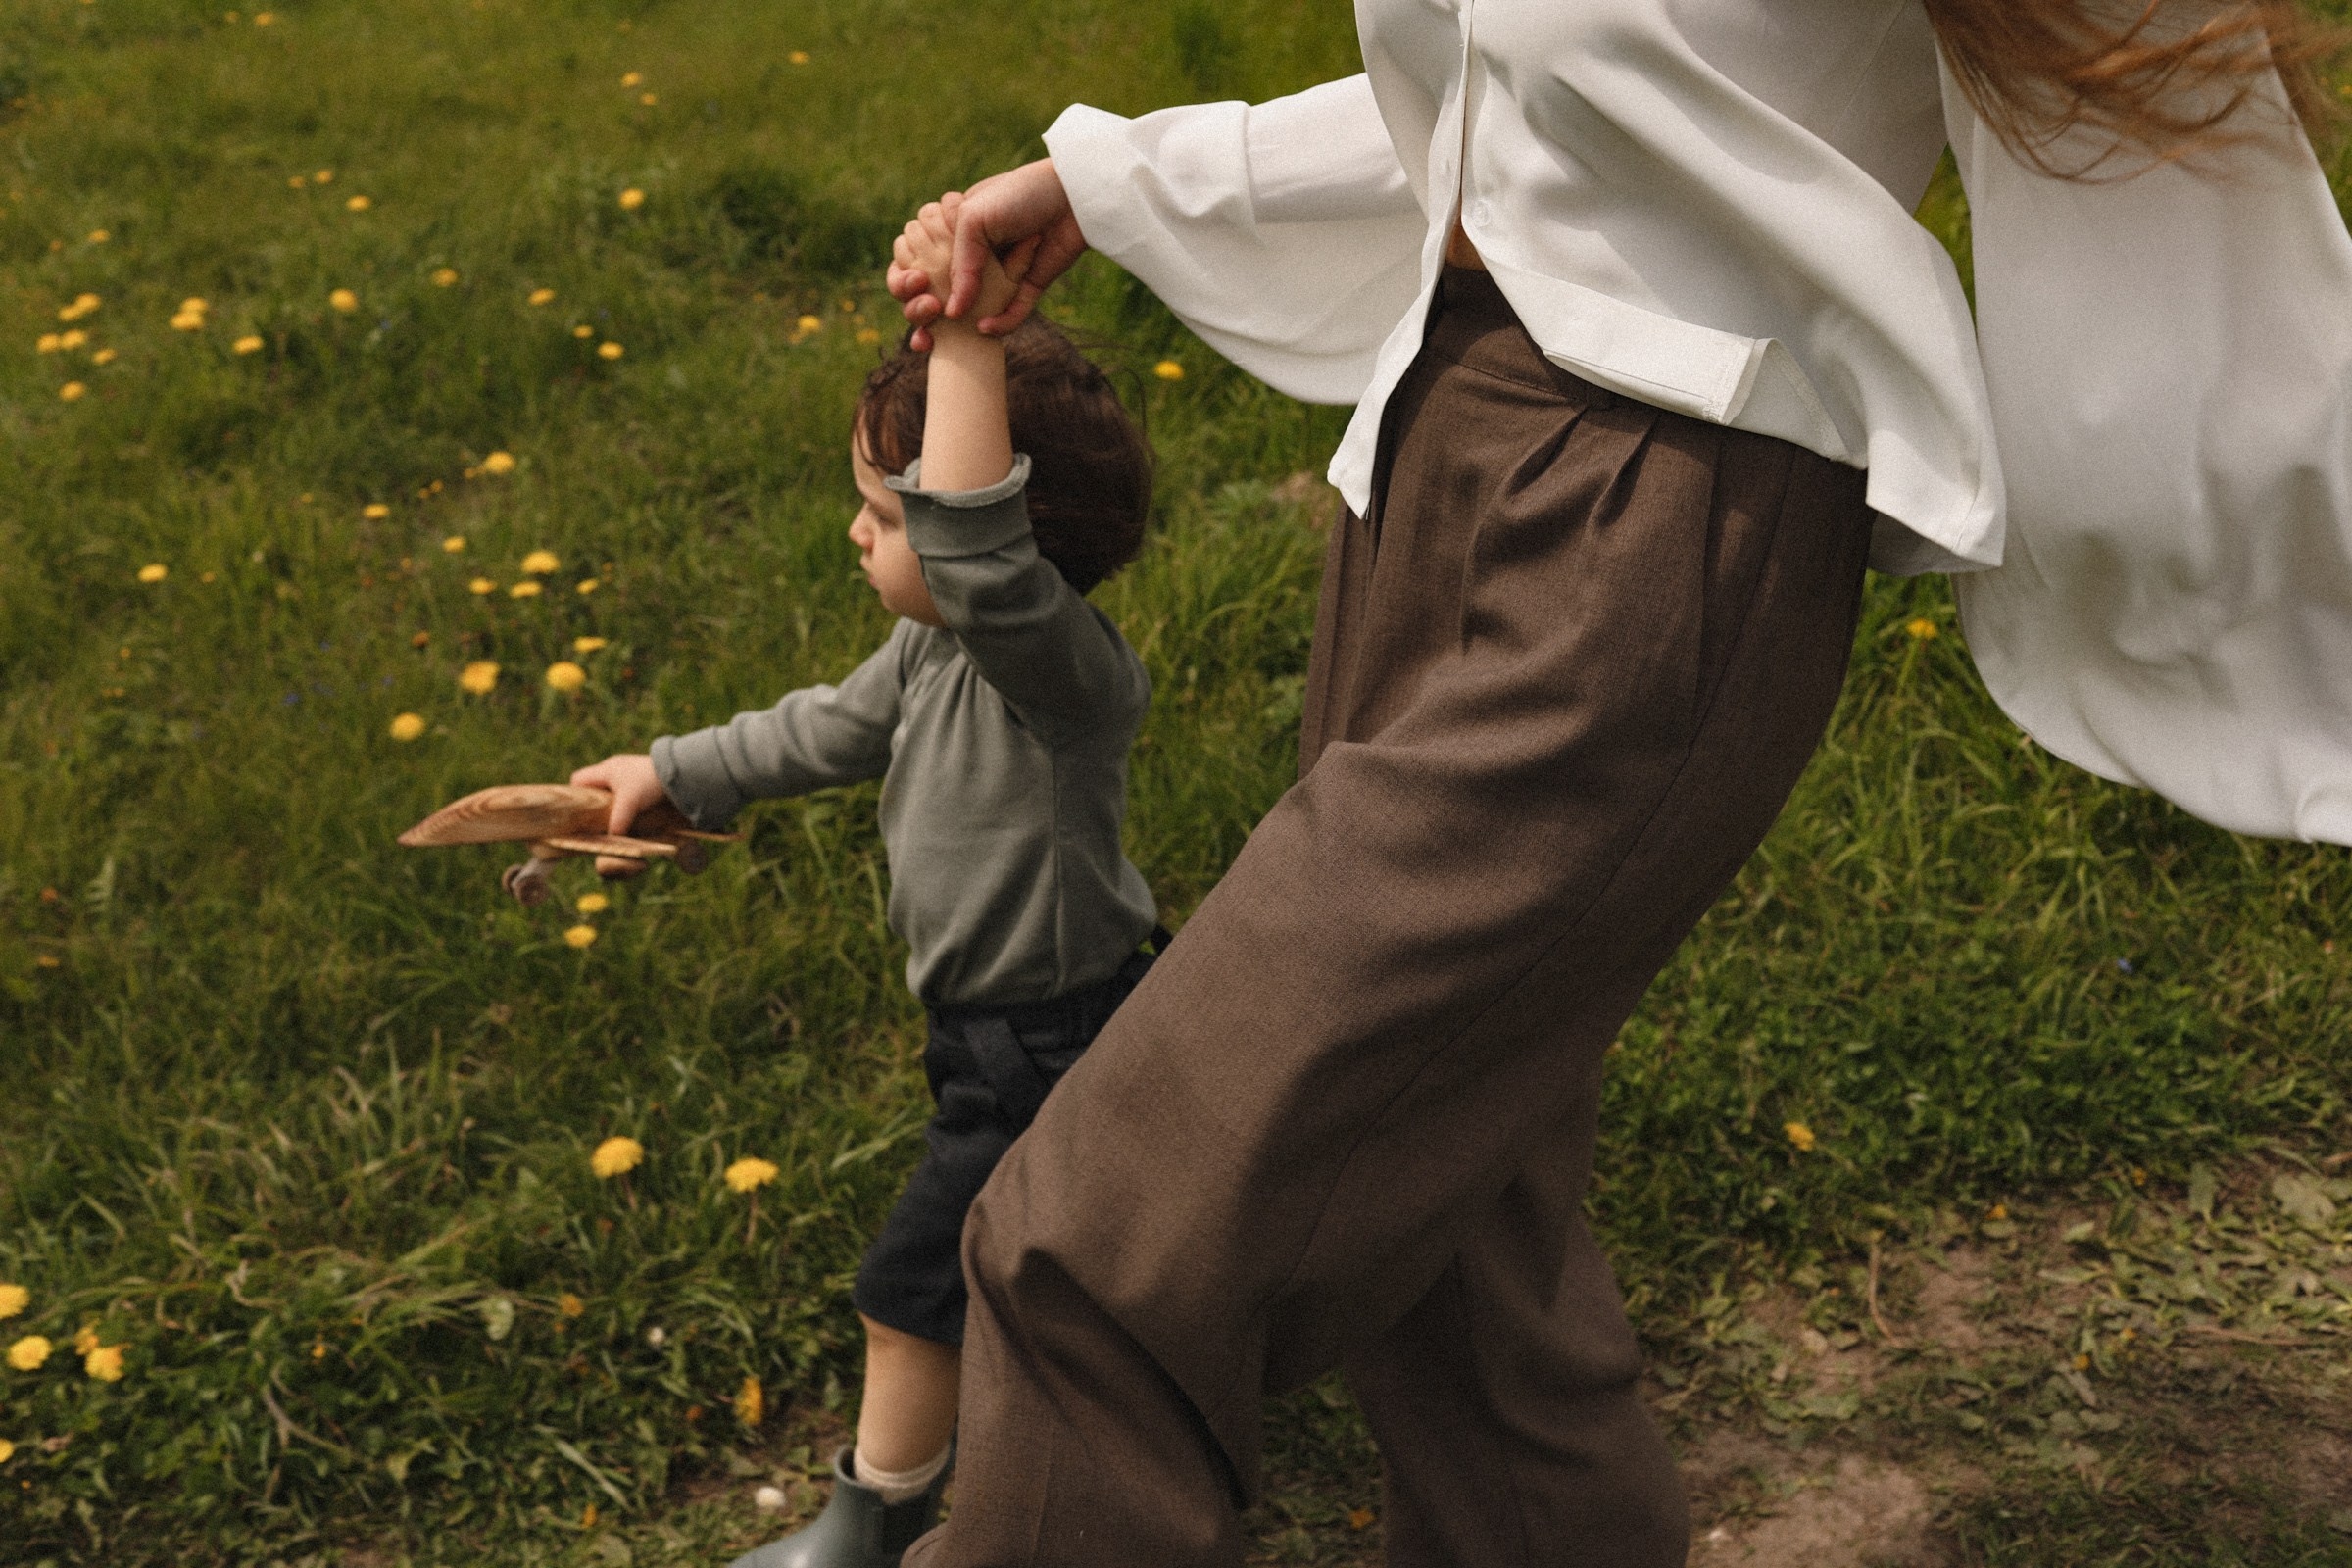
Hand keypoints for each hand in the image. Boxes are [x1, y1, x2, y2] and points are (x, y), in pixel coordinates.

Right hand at [569, 752, 667, 877]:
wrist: (680, 771)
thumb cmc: (650, 782)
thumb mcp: (630, 802)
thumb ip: (618, 820)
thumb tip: (611, 837)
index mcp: (606, 769)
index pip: (578, 780)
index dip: (575, 795)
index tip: (580, 812)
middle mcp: (615, 768)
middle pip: (594, 785)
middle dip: (593, 802)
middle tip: (597, 819)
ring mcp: (629, 772)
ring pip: (611, 789)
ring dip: (611, 803)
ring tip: (615, 818)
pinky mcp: (642, 777)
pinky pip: (626, 789)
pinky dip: (625, 800)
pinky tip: (632, 812)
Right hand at [887, 158, 1082, 341]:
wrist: (1071, 194)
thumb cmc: (1018, 195)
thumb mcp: (975, 219)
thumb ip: (959, 263)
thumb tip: (951, 312)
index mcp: (955, 232)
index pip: (922, 262)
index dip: (910, 281)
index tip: (911, 292)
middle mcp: (976, 254)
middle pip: (945, 292)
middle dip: (929, 311)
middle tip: (928, 317)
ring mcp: (1002, 273)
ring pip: (977, 309)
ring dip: (961, 326)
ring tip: (950, 333)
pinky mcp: (1029, 287)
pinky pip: (1012, 315)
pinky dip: (1000, 324)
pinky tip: (986, 327)